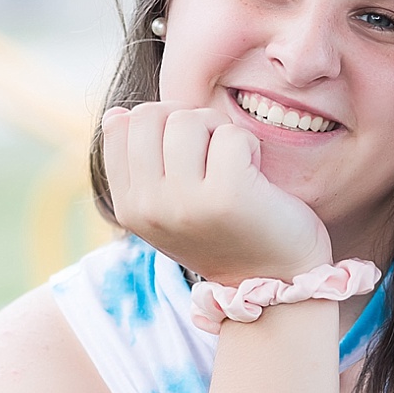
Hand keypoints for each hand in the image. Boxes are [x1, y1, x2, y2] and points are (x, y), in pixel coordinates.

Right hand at [101, 102, 332, 284]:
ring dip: (219, 131)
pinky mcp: (227, 195)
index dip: (162, 123)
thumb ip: (142, 165)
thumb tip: (117, 113)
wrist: (276, 279)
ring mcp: (184, 202)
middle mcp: (148, 207)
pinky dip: (250, 146)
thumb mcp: (169, 205)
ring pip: (189, 119)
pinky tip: (256, 176)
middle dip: (188, 122)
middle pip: (151, 114)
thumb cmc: (228, 231)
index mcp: (129, 208)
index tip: (189, 153)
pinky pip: (232, 134)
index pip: (120, 125)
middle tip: (214, 155)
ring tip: (234, 167)